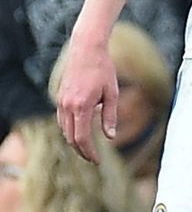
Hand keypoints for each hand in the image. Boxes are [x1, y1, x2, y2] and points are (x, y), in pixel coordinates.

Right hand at [54, 34, 118, 161]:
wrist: (86, 50)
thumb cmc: (103, 71)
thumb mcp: (112, 94)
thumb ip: (110, 117)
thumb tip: (111, 137)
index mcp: (81, 107)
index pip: (81, 138)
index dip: (89, 152)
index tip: (97, 161)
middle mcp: (67, 106)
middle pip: (71, 137)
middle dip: (82, 150)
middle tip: (94, 159)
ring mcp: (60, 102)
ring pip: (64, 129)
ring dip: (75, 141)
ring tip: (88, 149)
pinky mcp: (59, 98)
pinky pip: (62, 120)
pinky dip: (70, 129)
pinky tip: (80, 133)